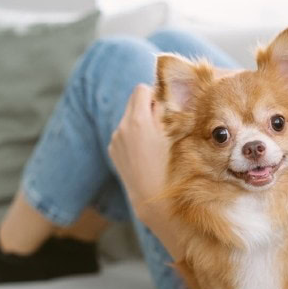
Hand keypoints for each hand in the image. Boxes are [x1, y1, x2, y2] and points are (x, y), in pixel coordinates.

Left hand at [108, 83, 168, 219]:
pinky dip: (134, 137)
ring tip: (155, 143)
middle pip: (134, 101)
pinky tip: (144, 154)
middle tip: (162, 123)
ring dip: (141, 122)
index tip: (165, 108)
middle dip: (147, 107)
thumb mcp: (174, 136)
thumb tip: (164, 96)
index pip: (142, 89)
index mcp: (138, 120)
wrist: (152, 199)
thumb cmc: (170, 168)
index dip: (155, 95)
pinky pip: (124, 133)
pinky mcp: (113, 150)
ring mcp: (115, 139)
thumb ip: (167, 111)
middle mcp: (122, 127)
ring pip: (129, 118)